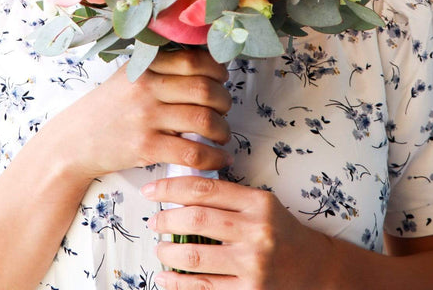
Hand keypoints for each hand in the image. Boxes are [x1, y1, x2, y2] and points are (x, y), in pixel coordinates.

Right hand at [42, 49, 232, 183]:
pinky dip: (213, 157)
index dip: (217, 70)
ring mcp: (146, 117)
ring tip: (222, 134)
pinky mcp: (145, 147)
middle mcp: (146, 88)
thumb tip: (205, 65)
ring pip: (203, 119)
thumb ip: (160, 68)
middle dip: (224, 101)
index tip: (221, 79)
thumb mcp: (127, 77)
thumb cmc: (106, 109)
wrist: (73, 142)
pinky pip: (192, 152)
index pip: (193, 60)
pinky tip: (217, 158)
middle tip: (224, 109)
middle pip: (204, 88)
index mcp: (144, 67)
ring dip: (222, 129)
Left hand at [142, 175, 333, 288]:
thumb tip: (180, 192)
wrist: (314, 268)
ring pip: (195, 256)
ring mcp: (252, 264)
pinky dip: (178, 283)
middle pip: (196, 219)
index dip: (171, 187)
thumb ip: (228, 197)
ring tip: (159, 248)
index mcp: (257, 202)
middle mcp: (256, 231)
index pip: (204, 189)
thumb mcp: (262, 204)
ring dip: (168, 252)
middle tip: (154, 221)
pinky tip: (165, 277)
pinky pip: (204, 287)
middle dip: (166, 219)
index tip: (151, 190)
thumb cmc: (281, 231)